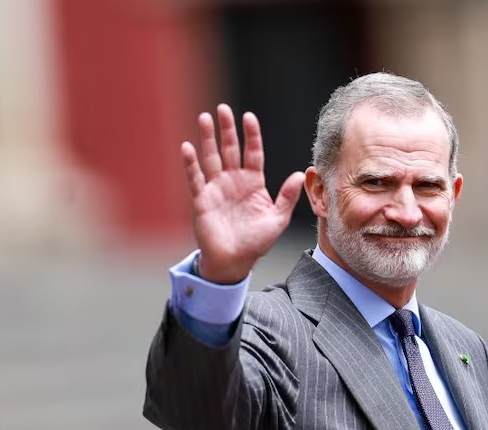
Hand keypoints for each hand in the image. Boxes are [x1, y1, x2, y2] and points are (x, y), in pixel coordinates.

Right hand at [181, 104, 304, 283]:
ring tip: (205, 118)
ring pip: (211, 157)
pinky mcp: (202, 199)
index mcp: (253, 183)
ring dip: (208, 138)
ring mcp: (216, 188)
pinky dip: (191, 163)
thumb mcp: (277, 219)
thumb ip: (287, 197)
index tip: (248, 117)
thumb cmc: (256, 242)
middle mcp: (233, 181)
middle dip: (227, 129)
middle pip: (230, 149)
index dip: (251, 135)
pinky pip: (195, 178)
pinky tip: (187, 147)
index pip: (253, 153)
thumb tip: (300, 174)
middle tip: (223, 109)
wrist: (234, 262)